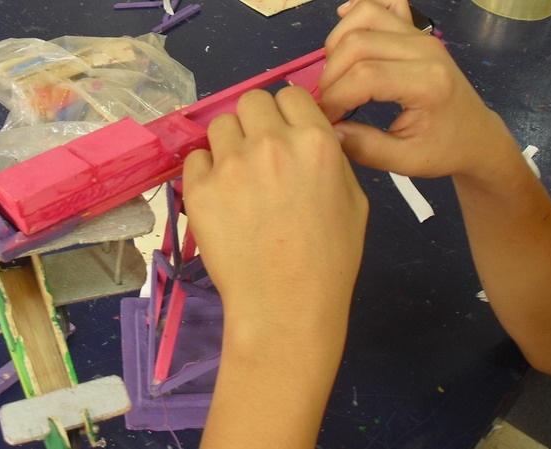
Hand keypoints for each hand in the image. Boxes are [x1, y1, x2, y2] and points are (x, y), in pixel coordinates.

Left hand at [184, 85, 367, 448]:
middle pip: (252, 101)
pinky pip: (195, 160)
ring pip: (220, 125)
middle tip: (260, 155)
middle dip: (257, 122)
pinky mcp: (198, 189)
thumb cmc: (329, 260)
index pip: (292, 95)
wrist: (284, 306)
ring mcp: (230, 164)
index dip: (289, 114)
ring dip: (229, 144)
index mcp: (315, 141)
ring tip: (238, 179)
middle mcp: (270, 142)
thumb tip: (312, 134)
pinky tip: (220, 199)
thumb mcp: (354, 201)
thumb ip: (333, 157)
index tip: (286, 135)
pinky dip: (206, 173)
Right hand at [319, 0, 519, 179]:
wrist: (477, 136)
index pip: (364, 76)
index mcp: (426, 84)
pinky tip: (345, 38)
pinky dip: (356, 15)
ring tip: (336, 78)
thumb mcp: (405, 161)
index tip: (327, 121)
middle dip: (331, 76)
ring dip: (337, 46)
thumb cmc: (444, 151)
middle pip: (357, 43)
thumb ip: (364, 148)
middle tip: (329, 104)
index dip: (334, 97)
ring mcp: (420, 35)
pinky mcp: (416, 31)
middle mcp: (424, 49)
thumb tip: (328, 129)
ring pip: (364, 17)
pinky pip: (381, 6)